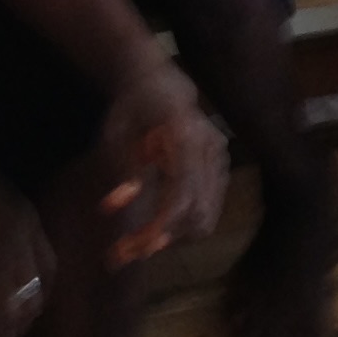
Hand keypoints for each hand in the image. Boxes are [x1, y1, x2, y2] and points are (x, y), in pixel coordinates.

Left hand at [93, 59, 224, 263]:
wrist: (162, 84)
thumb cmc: (134, 106)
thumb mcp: (117, 132)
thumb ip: (122, 168)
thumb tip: (116, 207)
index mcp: (186, 136)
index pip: (182, 193)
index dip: (162, 225)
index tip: (134, 245)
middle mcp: (211, 149)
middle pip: (199, 212)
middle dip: (164, 238)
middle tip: (126, 251)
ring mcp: (221, 159)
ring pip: (207, 216)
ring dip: (174, 236)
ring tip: (138, 242)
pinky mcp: (221, 168)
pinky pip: (210, 208)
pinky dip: (185, 225)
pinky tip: (158, 226)